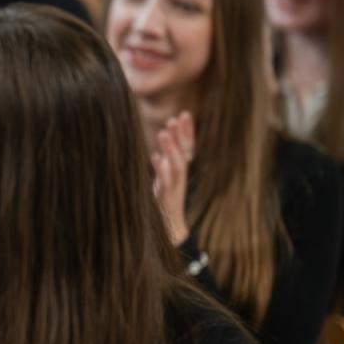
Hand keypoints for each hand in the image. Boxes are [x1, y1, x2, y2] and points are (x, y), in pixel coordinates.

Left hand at [152, 111, 194, 244]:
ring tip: (164, 132)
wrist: (168, 229)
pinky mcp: (167, 198)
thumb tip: (158, 152)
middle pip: (185, 152)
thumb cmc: (163, 203)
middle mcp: (180, 177)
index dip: (187, 132)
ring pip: (176, 165)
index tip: (184, 114)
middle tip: (175, 118)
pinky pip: (166, 182)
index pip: (187, 147)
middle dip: (181, 135)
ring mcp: (175, 187)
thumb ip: (163, 166)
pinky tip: (156, 157)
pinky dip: (162, 169)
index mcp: (179, 171)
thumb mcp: (162, 181)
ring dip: (171, 148)